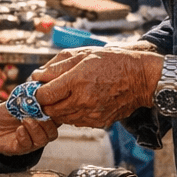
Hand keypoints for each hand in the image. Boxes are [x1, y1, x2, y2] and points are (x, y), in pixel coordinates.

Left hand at [0, 102, 59, 155]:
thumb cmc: (8, 112)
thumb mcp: (19, 101)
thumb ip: (28, 98)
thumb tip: (36, 92)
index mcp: (43, 120)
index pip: (57, 118)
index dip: (55, 112)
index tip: (47, 104)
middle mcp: (40, 132)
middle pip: (52, 132)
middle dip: (47, 123)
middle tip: (37, 115)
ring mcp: (31, 141)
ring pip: (42, 140)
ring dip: (35, 129)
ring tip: (25, 120)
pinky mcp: (20, 148)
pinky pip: (27, 145)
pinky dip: (25, 136)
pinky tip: (19, 129)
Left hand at [29, 47, 164, 128]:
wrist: (140, 78)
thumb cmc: (112, 61)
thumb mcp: (82, 54)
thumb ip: (56, 66)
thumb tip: (37, 75)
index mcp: (76, 81)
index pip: (44, 95)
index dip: (37, 92)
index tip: (37, 87)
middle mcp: (82, 100)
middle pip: (50, 110)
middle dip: (45, 102)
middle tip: (48, 92)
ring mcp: (91, 114)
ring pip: (62, 118)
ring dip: (58, 108)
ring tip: (65, 95)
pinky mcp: (98, 122)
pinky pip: (76, 122)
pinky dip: (72, 114)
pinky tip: (79, 102)